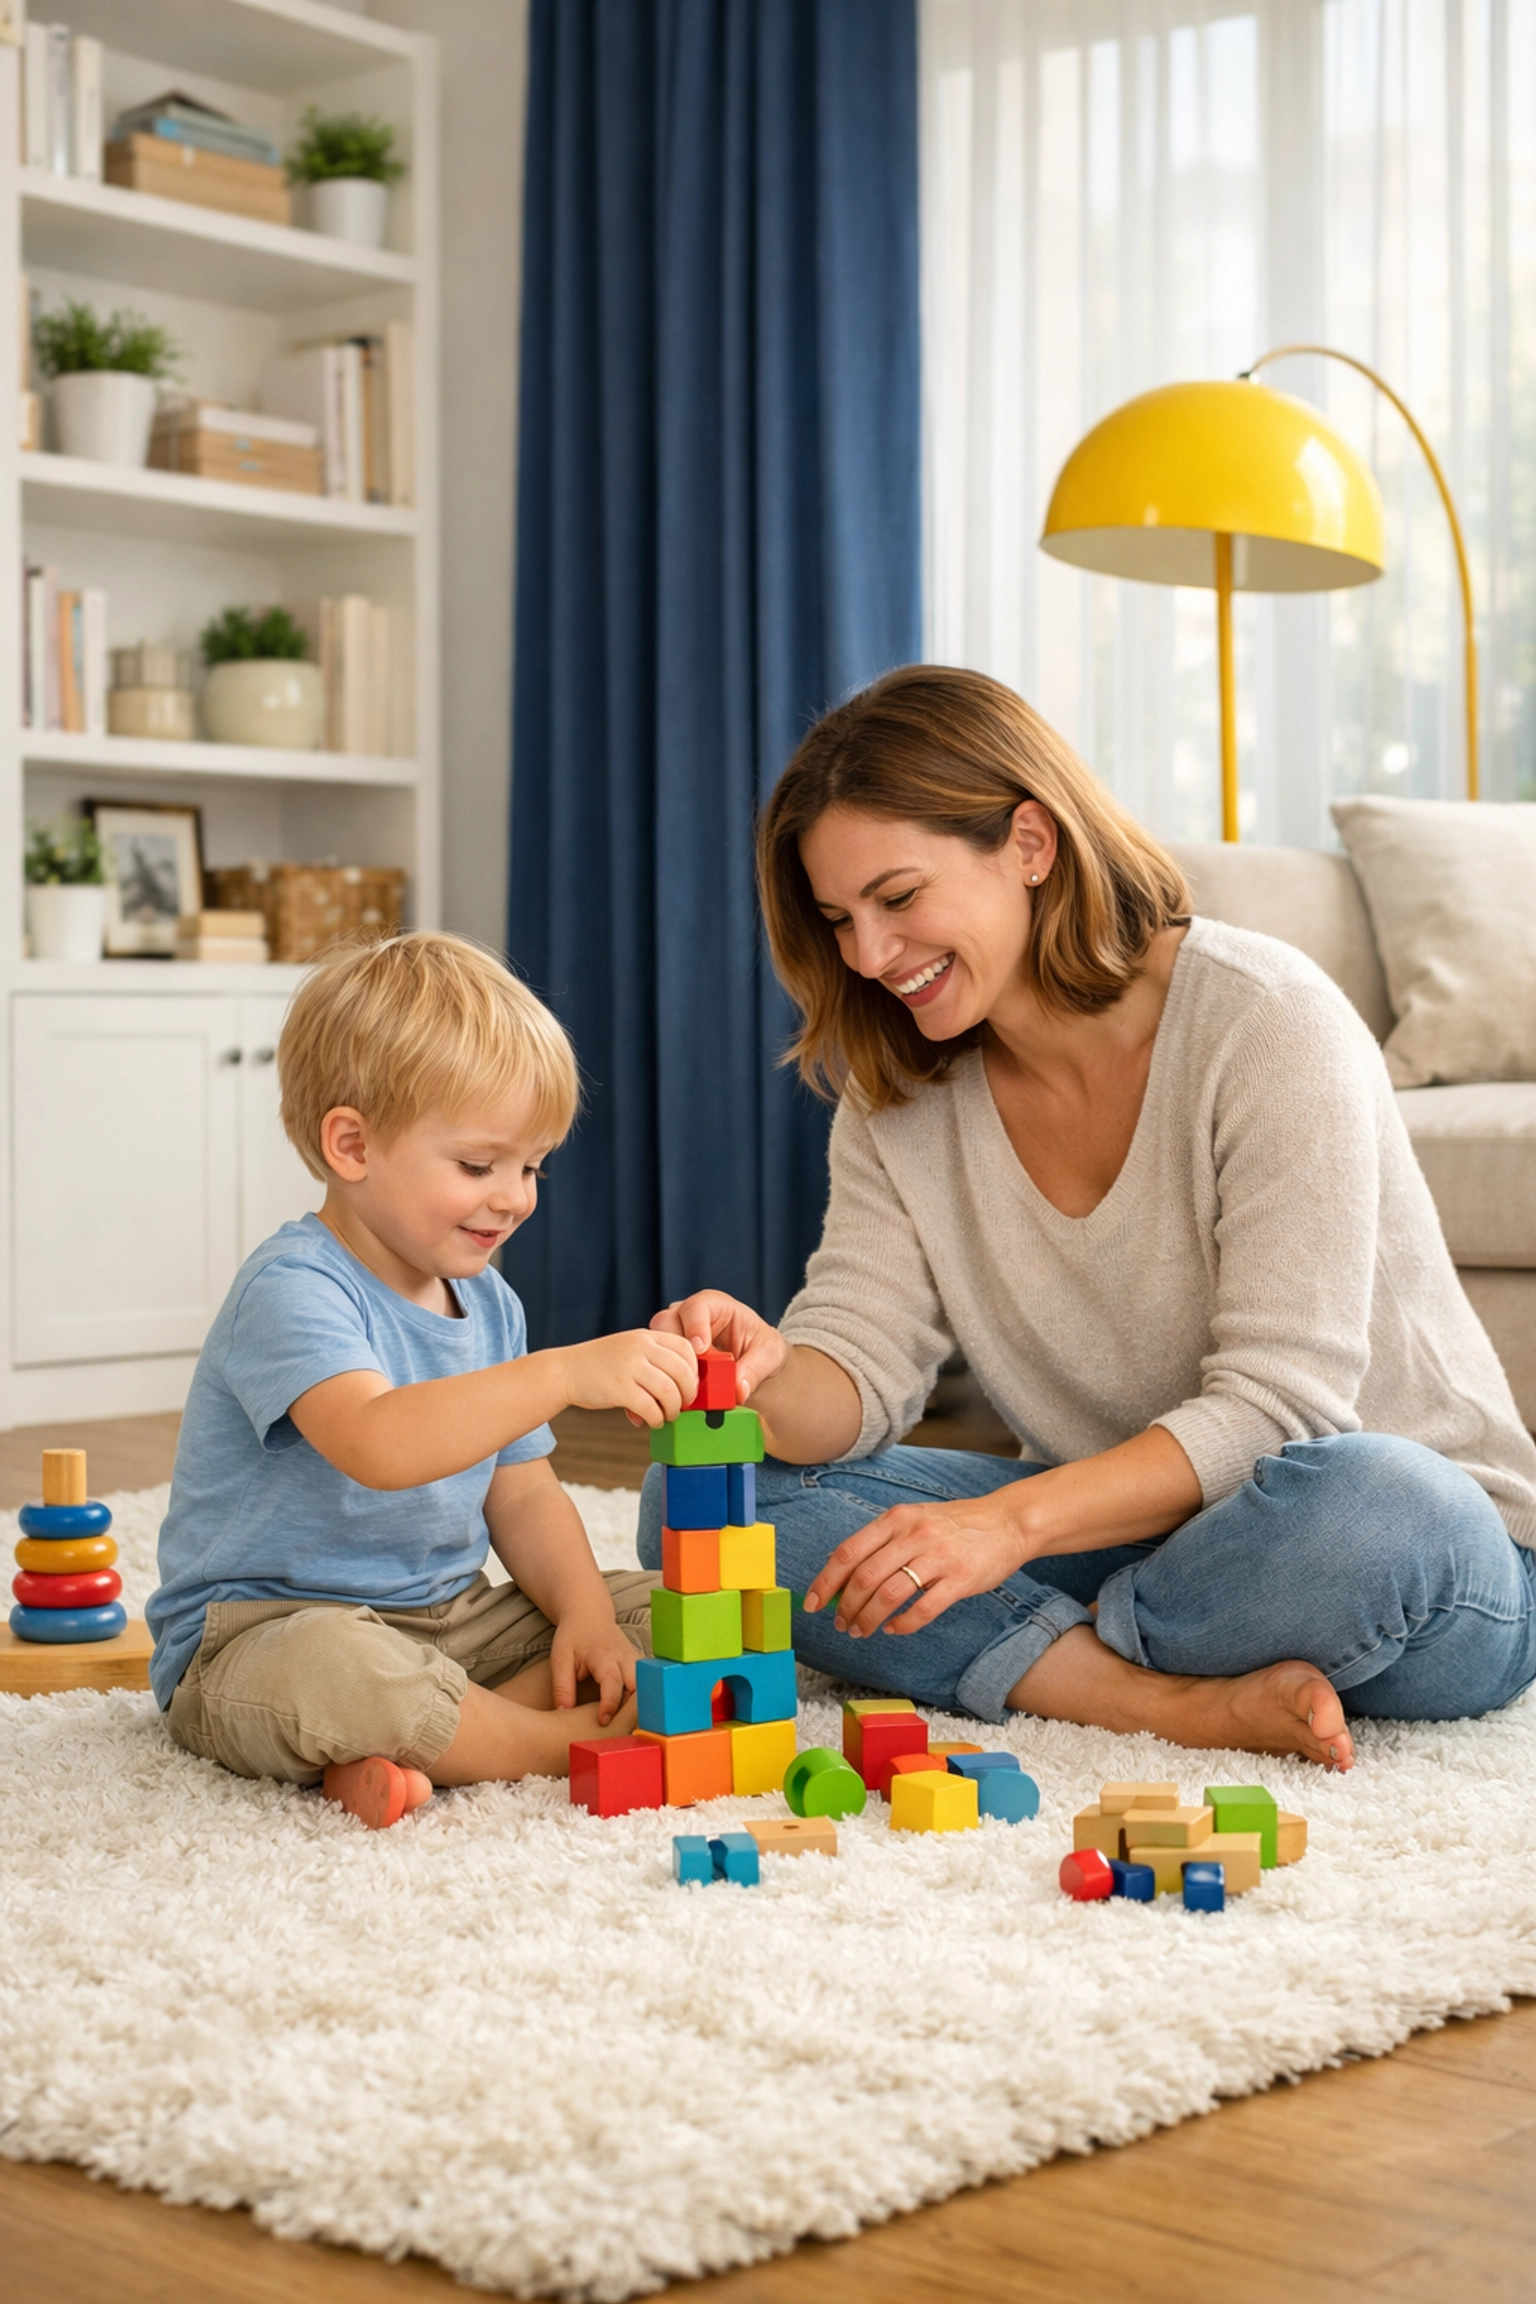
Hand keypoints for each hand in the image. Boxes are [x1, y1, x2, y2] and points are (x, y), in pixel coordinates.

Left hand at [550, 1611, 640, 1722]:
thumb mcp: (560, 1658)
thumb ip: (562, 1686)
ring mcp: (638, 1661)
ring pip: (648, 1688)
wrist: (589, 1614)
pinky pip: (648, 1687)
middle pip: (639, 1686)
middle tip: (625, 1732)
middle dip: (635, 1709)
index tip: (603, 1722)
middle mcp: (627, 1657)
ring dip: (643, 1707)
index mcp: (605, 1655)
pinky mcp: (641, 1667)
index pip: (613, 1681)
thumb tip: (563, 1714)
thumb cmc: (573, 1637)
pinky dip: (644, 1702)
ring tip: (633, 1729)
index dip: (610, 1703)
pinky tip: (636, 1720)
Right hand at [556, 1330, 697, 1425]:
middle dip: (688, 1393)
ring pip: (669, 1391)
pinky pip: (650, 1407)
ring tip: (668, 1415)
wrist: (565, 1371)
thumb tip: (686, 1383)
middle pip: (682, 1371)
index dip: (694, 1369)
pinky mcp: (618, 1388)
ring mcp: (629, 1366)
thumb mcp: (629, 1347)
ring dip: (673, 1409)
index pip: (685, 1348)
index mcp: (645, 1336)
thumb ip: (654, 1356)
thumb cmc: (600, 1364)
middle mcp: (639, 1347)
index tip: (690, 1384)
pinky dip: (656, 1418)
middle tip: (683, 1404)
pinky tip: (652, 1421)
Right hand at [649, 1290, 786, 1400]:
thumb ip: (754, 1371)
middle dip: (674, 1349)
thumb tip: (738, 1390)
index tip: (700, 1349)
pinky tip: (668, 1399)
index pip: (696, 1308)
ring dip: (664, 1368)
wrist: (754, 1363)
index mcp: (714, 1305)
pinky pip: (654, 1365)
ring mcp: (673, 1335)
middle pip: (666, 1322)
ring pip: (654, 1344)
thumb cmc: (760, 1349)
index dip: (695, 1327)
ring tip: (682, 1390)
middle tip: (690, 1374)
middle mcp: (688, 1316)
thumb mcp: (767, 1356)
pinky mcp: (667, 1355)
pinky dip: (658, 1382)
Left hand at [803, 1486, 1032, 1637]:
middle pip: (865, 1577)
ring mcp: (938, 1556)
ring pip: (889, 1594)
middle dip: (846, 1607)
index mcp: (896, 1519)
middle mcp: (913, 1534)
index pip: (848, 1552)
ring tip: (862, 1631)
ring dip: (869, 1619)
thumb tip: (842, 1575)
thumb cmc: (953, 1525)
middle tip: (842, 1624)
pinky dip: (904, 1624)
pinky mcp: (961, 1578)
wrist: (1006, 1522)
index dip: (826, 1581)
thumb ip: (882, 1542)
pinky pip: (924, 1608)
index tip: (813, 1604)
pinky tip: (895, 1629)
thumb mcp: (913, 1520)